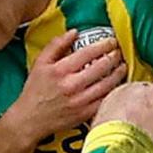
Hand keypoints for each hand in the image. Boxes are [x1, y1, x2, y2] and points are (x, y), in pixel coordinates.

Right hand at [3, 30, 123, 141]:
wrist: (30, 120)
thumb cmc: (35, 91)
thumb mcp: (40, 63)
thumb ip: (56, 45)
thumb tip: (74, 32)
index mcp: (60, 70)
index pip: (88, 53)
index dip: (104, 45)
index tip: (111, 41)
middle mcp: (71, 85)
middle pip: (101, 67)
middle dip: (114, 57)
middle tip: (118, 52)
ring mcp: (80, 101)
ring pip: (107, 84)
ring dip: (118, 73)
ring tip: (122, 66)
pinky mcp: (85, 114)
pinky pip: (105, 100)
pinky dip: (114, 91)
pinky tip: (117, 85)